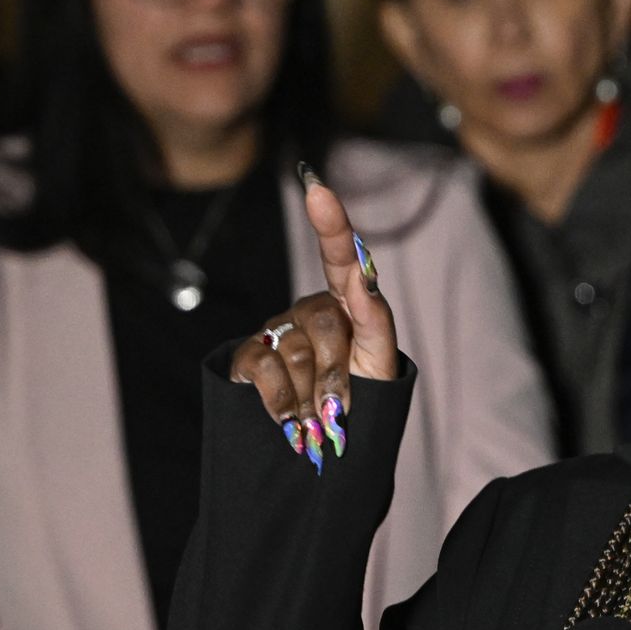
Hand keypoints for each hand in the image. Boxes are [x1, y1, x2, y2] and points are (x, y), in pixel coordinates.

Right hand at [231, 163, 397, 470]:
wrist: (326, 440)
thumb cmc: (363, 394)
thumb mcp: (381, 362)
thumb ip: (376, 320)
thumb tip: (362, 278)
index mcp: (347, 302)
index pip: (340, 256)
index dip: (331, 224)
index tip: (317, 189)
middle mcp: (309, 308)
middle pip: (325, 322)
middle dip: (339, 374)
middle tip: (342, 410)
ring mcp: (277, 329)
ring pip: (297, 352)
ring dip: (313, 397)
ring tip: (319, 420)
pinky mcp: (248, 354)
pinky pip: (265, 368)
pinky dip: (283, 403)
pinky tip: (290, 420)